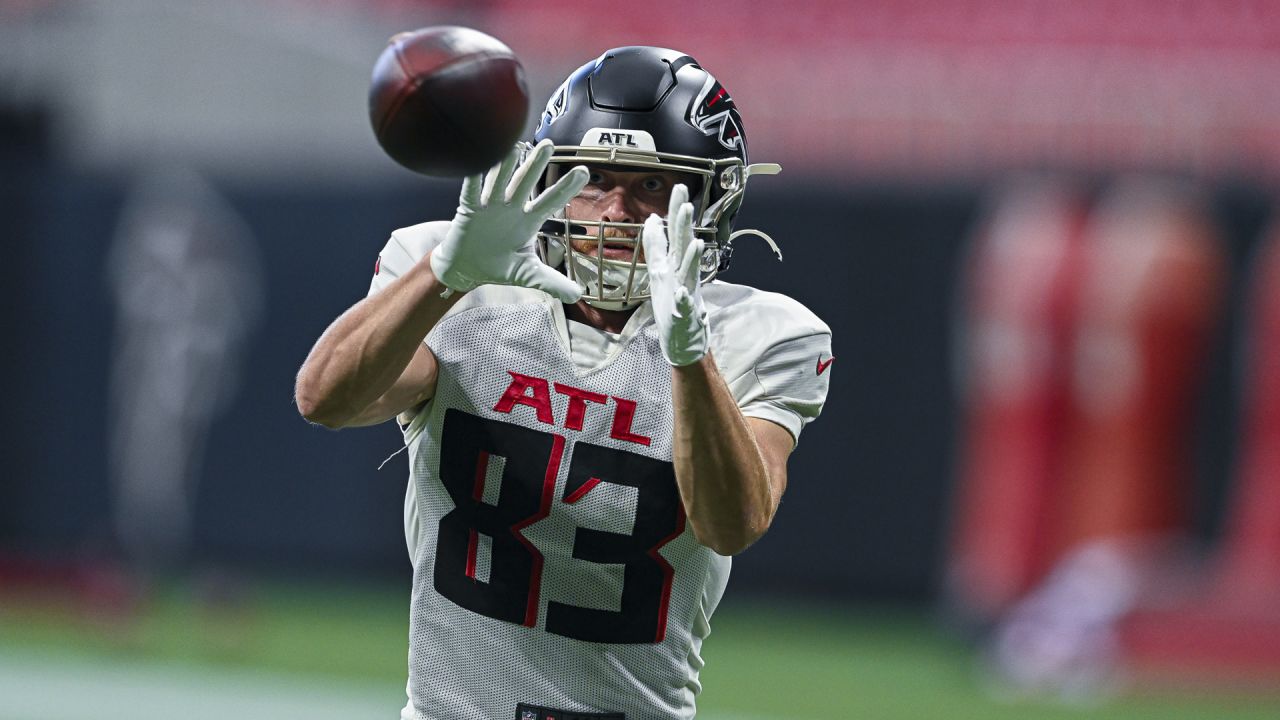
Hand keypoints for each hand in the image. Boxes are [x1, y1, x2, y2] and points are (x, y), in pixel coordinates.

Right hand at [429, 140, 587, 301]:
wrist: (466, 269)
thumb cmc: (499, 266)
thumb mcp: (528, 274)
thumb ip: (552, 282)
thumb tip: (579, 294)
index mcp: (528, 220)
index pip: (551, 201)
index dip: (566, 188)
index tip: (583, 172)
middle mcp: (511, 207)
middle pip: (526, 183)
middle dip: (536, 165)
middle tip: (548, 146)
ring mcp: (490, 205)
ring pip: (500, 180)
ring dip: (506, 164)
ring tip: (516, 145)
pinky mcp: (469, 209)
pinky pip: (472, 190)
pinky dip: (475, 177)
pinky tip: (480, 160)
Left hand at [641, 184, 708, 365]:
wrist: (684, 339)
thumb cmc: (672, 303)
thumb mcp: (660, 270)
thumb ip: (656, 245)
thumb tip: (651, 219)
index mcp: (675, 264)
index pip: (676, 232)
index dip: (676, 211)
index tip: (679, 187)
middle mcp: (682, 274)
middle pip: (683, 246)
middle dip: (684, 226)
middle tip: (686, 204)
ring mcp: (685, 293)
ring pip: (689, 273)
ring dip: (691, 258)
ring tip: (693, 242)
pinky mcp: (684, 314)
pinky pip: (684, 305)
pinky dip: (684, 299)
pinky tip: (683, 292)